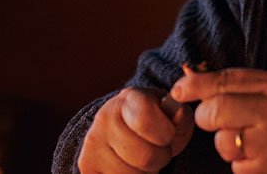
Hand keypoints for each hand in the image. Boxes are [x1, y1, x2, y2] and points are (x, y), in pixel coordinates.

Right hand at [78, 87, 194, 173]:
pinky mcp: (87, 166)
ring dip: (146, 172)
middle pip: (146, 157)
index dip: (166, 134)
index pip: (146, 121)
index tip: (167, 133)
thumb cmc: (154, 121)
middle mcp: (105, 118)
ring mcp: (93, 143)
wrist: (121, 127)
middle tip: (158, 149)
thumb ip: (180, 115)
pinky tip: (130, 167)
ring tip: (143, 158)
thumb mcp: (171, 113)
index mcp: (129, 99)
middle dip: (160, 158)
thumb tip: (177, 115)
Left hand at [171, 68, 266, 173]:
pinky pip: (236, 166)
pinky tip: (261, 158)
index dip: (196, 85)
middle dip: (207, 116)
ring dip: (227, 144)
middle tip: (218, 120)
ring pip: (223, 142)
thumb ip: (233, 83)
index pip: (226, 81)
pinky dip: (242, 164)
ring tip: (252, 142)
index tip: (178, 90)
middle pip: (216, 110)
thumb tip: (185, 80)